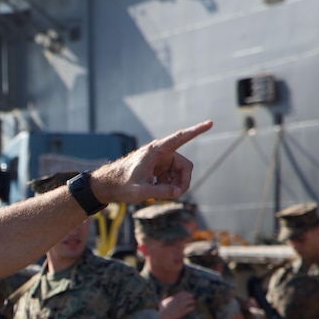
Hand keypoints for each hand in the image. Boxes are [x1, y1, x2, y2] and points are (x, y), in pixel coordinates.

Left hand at [93, 121, 210, 203]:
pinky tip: (155, 191)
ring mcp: (161, 159)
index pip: (180, 138)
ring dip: (174, 185)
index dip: (196, 131)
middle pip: (185, 166)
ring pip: (180, 173)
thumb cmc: (121, 185)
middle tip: (174, 196)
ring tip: (159, 194)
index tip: (210, 123)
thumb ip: (160, 193)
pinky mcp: (159, 167)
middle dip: (183, 182)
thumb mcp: (141, 192)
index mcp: (156, 151)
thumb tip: (177, 193)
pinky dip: (168, 185)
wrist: (108, 184)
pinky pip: (173, 176)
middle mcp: (161, 152)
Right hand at [160, 292, 195, 318]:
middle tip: (190, 302)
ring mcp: (181, 306)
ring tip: (190, 306)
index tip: (187, 297)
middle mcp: (179, 300)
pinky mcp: (183, 311)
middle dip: (191, 298)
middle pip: (190, 296)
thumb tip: (165, 293)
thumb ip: (164, 296)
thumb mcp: (161, 301)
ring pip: (192, 301)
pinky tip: (190, 310)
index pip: (184, 292)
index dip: (187, 294)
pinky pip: (191, 308)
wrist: (162, 317)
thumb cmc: (161, 310)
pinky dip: (192, 309)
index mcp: (175, 297)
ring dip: (192, 303)